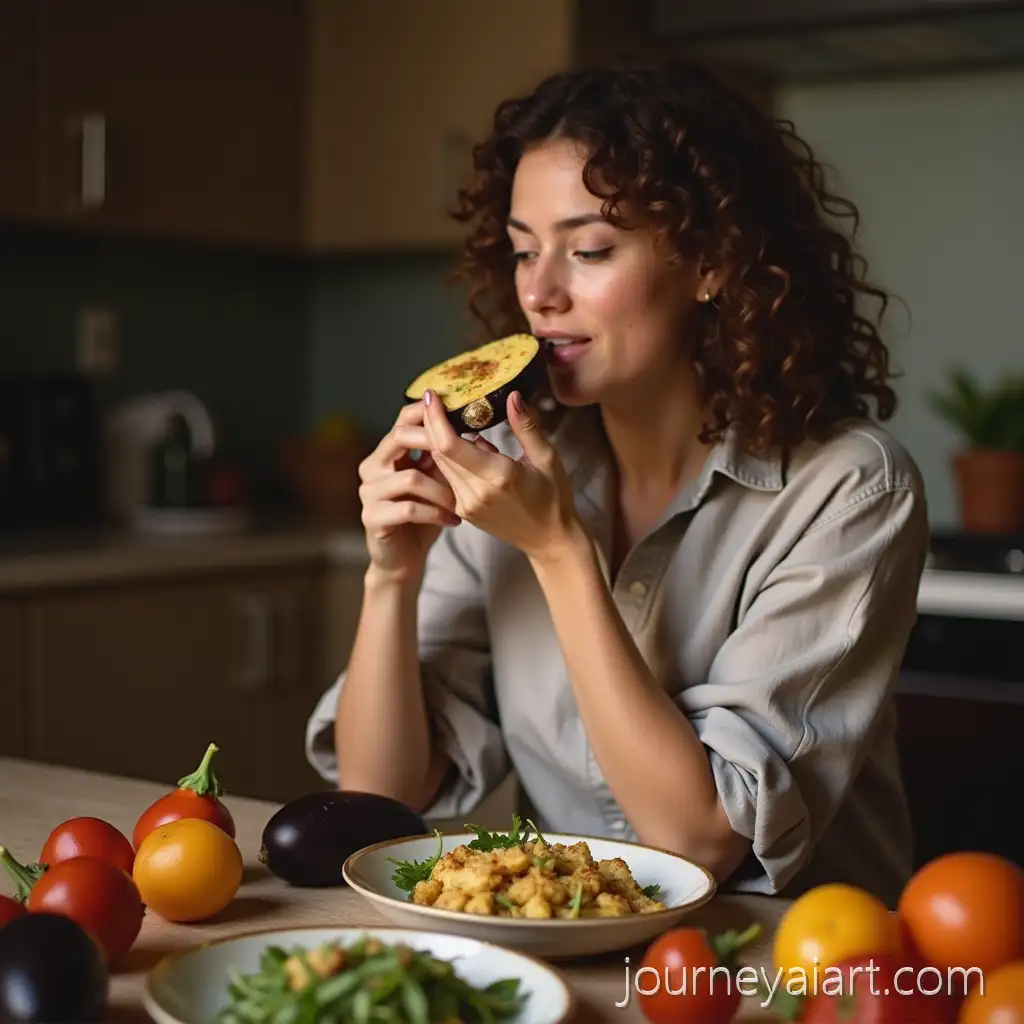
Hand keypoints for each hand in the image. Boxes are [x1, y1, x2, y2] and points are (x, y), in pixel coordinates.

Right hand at [358, 401, 460, 584]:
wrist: (403, 558)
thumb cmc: (422, 517)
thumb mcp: (435, 482)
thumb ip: (442, 458)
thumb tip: (470, 432)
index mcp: (386, 454)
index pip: (402, 421)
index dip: (426, 412)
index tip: (456, 411)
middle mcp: (372, 468)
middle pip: (399, 437)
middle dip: (435, 441)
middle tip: (463, 451)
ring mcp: (369, 492)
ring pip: (410, 478)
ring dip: (442, 490)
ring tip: (461, 502)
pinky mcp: (372, 517)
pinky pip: (409, 509)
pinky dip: (436, 514)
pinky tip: (454, 520)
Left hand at [421, 388, 582, 559]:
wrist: (549, 540)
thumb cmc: (553, 497)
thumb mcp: (546, 457)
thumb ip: (525, 426)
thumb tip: (511, 395)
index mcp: (497, 476)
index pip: (449, 445)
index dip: (434, 418)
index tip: (432, 395)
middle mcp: (475, 493)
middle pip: (438, 452)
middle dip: (433, 423)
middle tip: (438, 399)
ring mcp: (466, 505)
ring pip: (439, 464)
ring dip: (438, 440)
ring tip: (448, 418)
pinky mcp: (463, 511)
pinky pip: (446, 478)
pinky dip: (448, 458)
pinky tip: (462, 446)